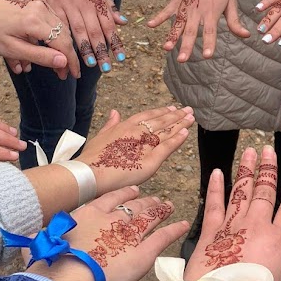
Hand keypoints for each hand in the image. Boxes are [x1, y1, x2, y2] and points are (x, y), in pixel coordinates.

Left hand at [0, 0, 79, 78]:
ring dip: (59, 47)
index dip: (70, 61)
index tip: (72, 75)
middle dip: (65, 56)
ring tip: (56, 63)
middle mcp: (41, 9)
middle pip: (64, 36)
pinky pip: (52, 22)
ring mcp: (40, 4)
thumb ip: (40, 56)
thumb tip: (64, 62)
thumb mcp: (12, 49)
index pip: (63, 44)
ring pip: (59, 29)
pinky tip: (48, 48)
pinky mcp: (37, 3)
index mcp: (34, 21)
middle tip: (62, 73)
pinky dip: (52, 37)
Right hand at [28, 189, 187, 280]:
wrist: (68, 274)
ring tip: (168, 207)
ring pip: (151, 216)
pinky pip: (164, 235)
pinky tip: (183, 225)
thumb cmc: (50, 261)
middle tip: (155, 200)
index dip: (124, 194)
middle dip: (146, 201)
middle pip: (135, 205)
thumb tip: (28, 247)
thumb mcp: (41, 244)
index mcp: (89, 212)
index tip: (132, 192)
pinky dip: (175, 229)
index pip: (111, 198)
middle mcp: (112, 217)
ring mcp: (131, 232)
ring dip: (161, 210)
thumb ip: (42, 241)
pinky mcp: (144, 250)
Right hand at [40, 0, 125, 71]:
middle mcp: (84, 3)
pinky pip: (58, 25)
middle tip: (106, 68)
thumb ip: (109, 5)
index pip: (108, 25)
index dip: (115, 42)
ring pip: (77, 30)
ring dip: (84, 49)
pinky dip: (63, 38)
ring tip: (90, 64)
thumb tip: (123, 23)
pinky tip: (65, 50)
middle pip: (94, 31)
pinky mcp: (52, 4)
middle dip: (101, 51)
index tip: (120, 58)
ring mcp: (67, 4)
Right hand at [77, 105, 194, 192]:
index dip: (161, 112)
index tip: (172, 108)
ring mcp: (144, 145)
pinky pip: (167, 147)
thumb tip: (115, 112)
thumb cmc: (91, 159)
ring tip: (191, 117)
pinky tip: (186, 133)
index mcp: (125, 126)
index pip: (147, 116)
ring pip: (167, 131)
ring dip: (180, 123)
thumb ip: (110, 124)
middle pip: (161, 121)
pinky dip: (178, 139)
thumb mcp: (100, 136)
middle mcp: (136, 132)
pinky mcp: (150, 160)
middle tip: (188, 110)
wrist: (88, 173)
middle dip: (176, 115)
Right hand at [147, 0, 248, 61]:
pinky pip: (167, 10)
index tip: (207, 56)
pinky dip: (158, 17)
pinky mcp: (177, 0)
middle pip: (191, 32)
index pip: (210, 32)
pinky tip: (150, 25)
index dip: (209, 44)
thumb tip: (247, 36)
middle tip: (182, 59)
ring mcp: (185, 6)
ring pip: (177, 24)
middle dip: (186, 46)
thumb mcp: (231, 3)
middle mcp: (197, 12)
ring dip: (171, 36)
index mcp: (211, 13)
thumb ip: (235, 22)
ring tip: (166, 47)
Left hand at [184, 146, 280, 280]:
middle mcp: (258, 227)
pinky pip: (214, 203)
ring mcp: (232, 226)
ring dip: (246, 170)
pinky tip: (217, 173)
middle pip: (266, 191)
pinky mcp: (210, 232)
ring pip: (241, 190)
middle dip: (268, 169)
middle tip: (268, 150)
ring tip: (250, 152)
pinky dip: (216, 187)